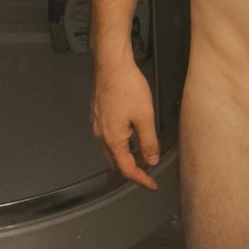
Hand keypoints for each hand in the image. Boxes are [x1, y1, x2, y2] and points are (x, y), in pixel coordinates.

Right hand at [91, 57, 159, 189]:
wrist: (110, 64)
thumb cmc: (126, 86)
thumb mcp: (145, 116)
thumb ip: (148, 141)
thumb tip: (151, 160)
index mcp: (112, 139)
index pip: (126, 169)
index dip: (141, 179)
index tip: (151, 184)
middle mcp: (101, 135)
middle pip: (116, 162)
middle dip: (132, 168)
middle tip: (149, 168)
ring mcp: (97, 124)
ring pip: (110, 150)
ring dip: (126, 155)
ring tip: (143, 151)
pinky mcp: (97, 114)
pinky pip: (107, 137)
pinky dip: (120, 143)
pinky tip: (130, 134)